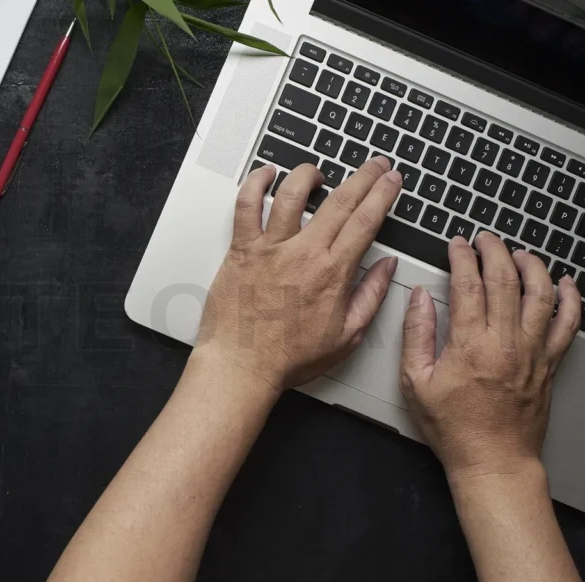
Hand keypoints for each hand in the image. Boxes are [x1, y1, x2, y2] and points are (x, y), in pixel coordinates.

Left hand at [195, 156, 401, 392]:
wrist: (242, 366)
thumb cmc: (288, 358)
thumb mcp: (346, 336)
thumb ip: (371, 296)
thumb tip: (387, 267)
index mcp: (332, 273)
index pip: (366, 221)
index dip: (383, 194)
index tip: (391, 180)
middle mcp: (302, 254)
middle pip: (339, 201)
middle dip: (362, 176)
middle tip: (374, 165)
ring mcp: (270, 249)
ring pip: (292, 194)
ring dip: (309, 174)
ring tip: (319, 172)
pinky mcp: (241, 250)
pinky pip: (246, 206)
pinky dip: (255, 184)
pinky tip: (266, 174)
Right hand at [400, 233, 581, 477]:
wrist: (493, 460)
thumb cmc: (453, 427)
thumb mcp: (415, 382)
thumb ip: (416, 335)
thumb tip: (419, 299)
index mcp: (469, 344)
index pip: (468, 284)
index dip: (462, 257)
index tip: (457, 245)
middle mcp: (506, 342)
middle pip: (506, 279)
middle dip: (495, 251)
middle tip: (486, 240)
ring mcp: (533, 351)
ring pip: (541, 293)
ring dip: (532, 266)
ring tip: (520, 254)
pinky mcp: (549, 363)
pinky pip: (568, 324)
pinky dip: (571, 299)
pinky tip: (566, 284)